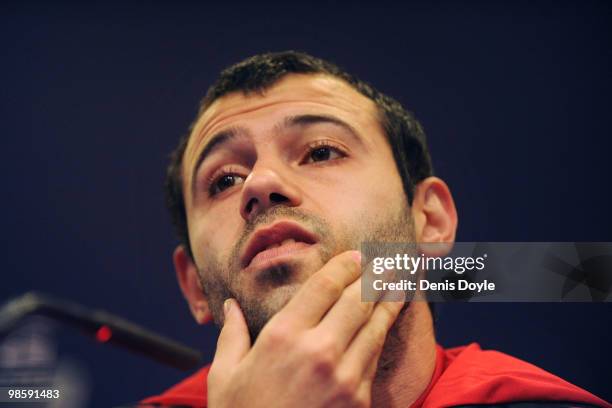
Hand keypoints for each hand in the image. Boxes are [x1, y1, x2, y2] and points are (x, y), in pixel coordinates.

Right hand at [207, 250, 403, 407]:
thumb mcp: (225, 376)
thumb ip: (231, 335)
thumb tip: (229, 307)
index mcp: (283, 336)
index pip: (324, 286)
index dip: (345, 265)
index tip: (357, 255)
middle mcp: (318, 350)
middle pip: (358, 299)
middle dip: (376, 275)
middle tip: (389, 260)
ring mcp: (344, 376)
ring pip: (375, 325)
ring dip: (390, 299)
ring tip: (401, 281)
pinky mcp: (358, 400)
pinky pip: (374, 357)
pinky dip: (383, 333)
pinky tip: (387, 320)